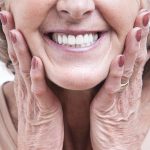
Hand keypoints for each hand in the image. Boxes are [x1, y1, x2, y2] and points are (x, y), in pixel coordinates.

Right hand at [0, 11, 63, 149]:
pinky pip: (38, 88)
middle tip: (7, 15)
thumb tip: (38, 67)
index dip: (16, 39)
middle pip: (18, 57)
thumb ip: (38, 82)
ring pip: (25, 69)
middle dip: (12, 36)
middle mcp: (27, 87)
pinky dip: (36, 74)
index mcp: (28, 84)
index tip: (13, 21)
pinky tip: (35, 61)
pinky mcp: (42, 107)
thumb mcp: (39, 97)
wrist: (39, 144)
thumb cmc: (42, 120)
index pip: (20, 57)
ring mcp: (33, 96)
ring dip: (21, 50)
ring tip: (17, 31)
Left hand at [90, 10, 149, 149]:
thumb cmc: (120, 127)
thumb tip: (127, 68)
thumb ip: (126, 86)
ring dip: (133, 50)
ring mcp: (122, 97)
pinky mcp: (110, 106)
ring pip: (129, 69)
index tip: (144, 24)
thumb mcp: (127, 103)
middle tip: (145, 17)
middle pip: (138, 60)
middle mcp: (131, 89)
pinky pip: (114, 86)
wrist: (116, 149)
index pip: (141, 60)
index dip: (143, 42)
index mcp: (133, 87)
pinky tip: (119, 59)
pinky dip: (117, 72)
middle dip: (142, 39)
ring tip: (137, 30)